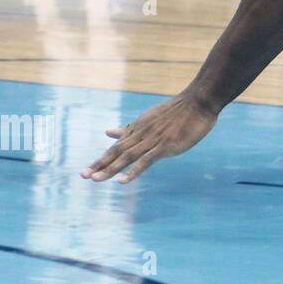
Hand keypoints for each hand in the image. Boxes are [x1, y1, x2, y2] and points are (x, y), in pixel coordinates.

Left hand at [81, 93, 218, 182]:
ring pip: (128, 156)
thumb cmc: (177, 111)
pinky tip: (122, 181)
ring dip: (111, 168)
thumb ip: (129, 129)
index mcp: (138, 129)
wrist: (198, 102)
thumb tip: (108, 132)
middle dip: (100, 164)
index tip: (86, 171)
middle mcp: (142, 134)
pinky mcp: (166, 146)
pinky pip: (146, 160)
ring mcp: (154, 140)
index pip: (116, 147)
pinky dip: (133, 171)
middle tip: (83, 176)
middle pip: (117, 151)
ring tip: (96, 179)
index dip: (101, 159)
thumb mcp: (149, 119)